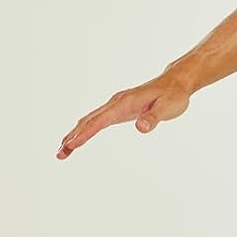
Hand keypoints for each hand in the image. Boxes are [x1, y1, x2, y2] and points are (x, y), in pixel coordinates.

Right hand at [57, 73, 191, 158]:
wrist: (175, 83)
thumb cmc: (173, 95)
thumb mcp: (168, 107)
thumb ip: (153, 118)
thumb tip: (141, 127)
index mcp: (124, 103)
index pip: (100, 120)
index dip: (85, 133)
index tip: (71, 145)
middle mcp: (116, 102)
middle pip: (89, 120)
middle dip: (73, 136)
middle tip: (60, 153)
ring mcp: (116, 105)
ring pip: (90, 120)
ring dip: (75, 134)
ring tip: (63, 151)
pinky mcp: (118, 109)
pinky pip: (97, 120)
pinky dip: (85, 129)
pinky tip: (79, 138)